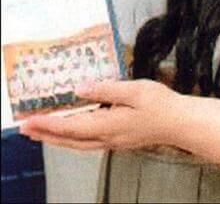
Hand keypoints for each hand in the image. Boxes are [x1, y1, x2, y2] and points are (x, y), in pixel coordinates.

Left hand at [20, 80, 181, 151]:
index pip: (71, 127)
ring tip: (42, 131)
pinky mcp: (119, 139)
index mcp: (109, 125)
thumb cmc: (162, 105)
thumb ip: (106, 89)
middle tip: (26, 129)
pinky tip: (72, 131)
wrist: (180, 122)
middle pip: (69, 140)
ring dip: (56, 138)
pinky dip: (72, 138)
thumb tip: (82, 89)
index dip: (48, 124)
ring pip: (77, 144)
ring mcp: (113, 141)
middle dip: (45, 134)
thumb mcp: (135, 90)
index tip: (30, 121)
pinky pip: (88, 142)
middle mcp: (107, 137)